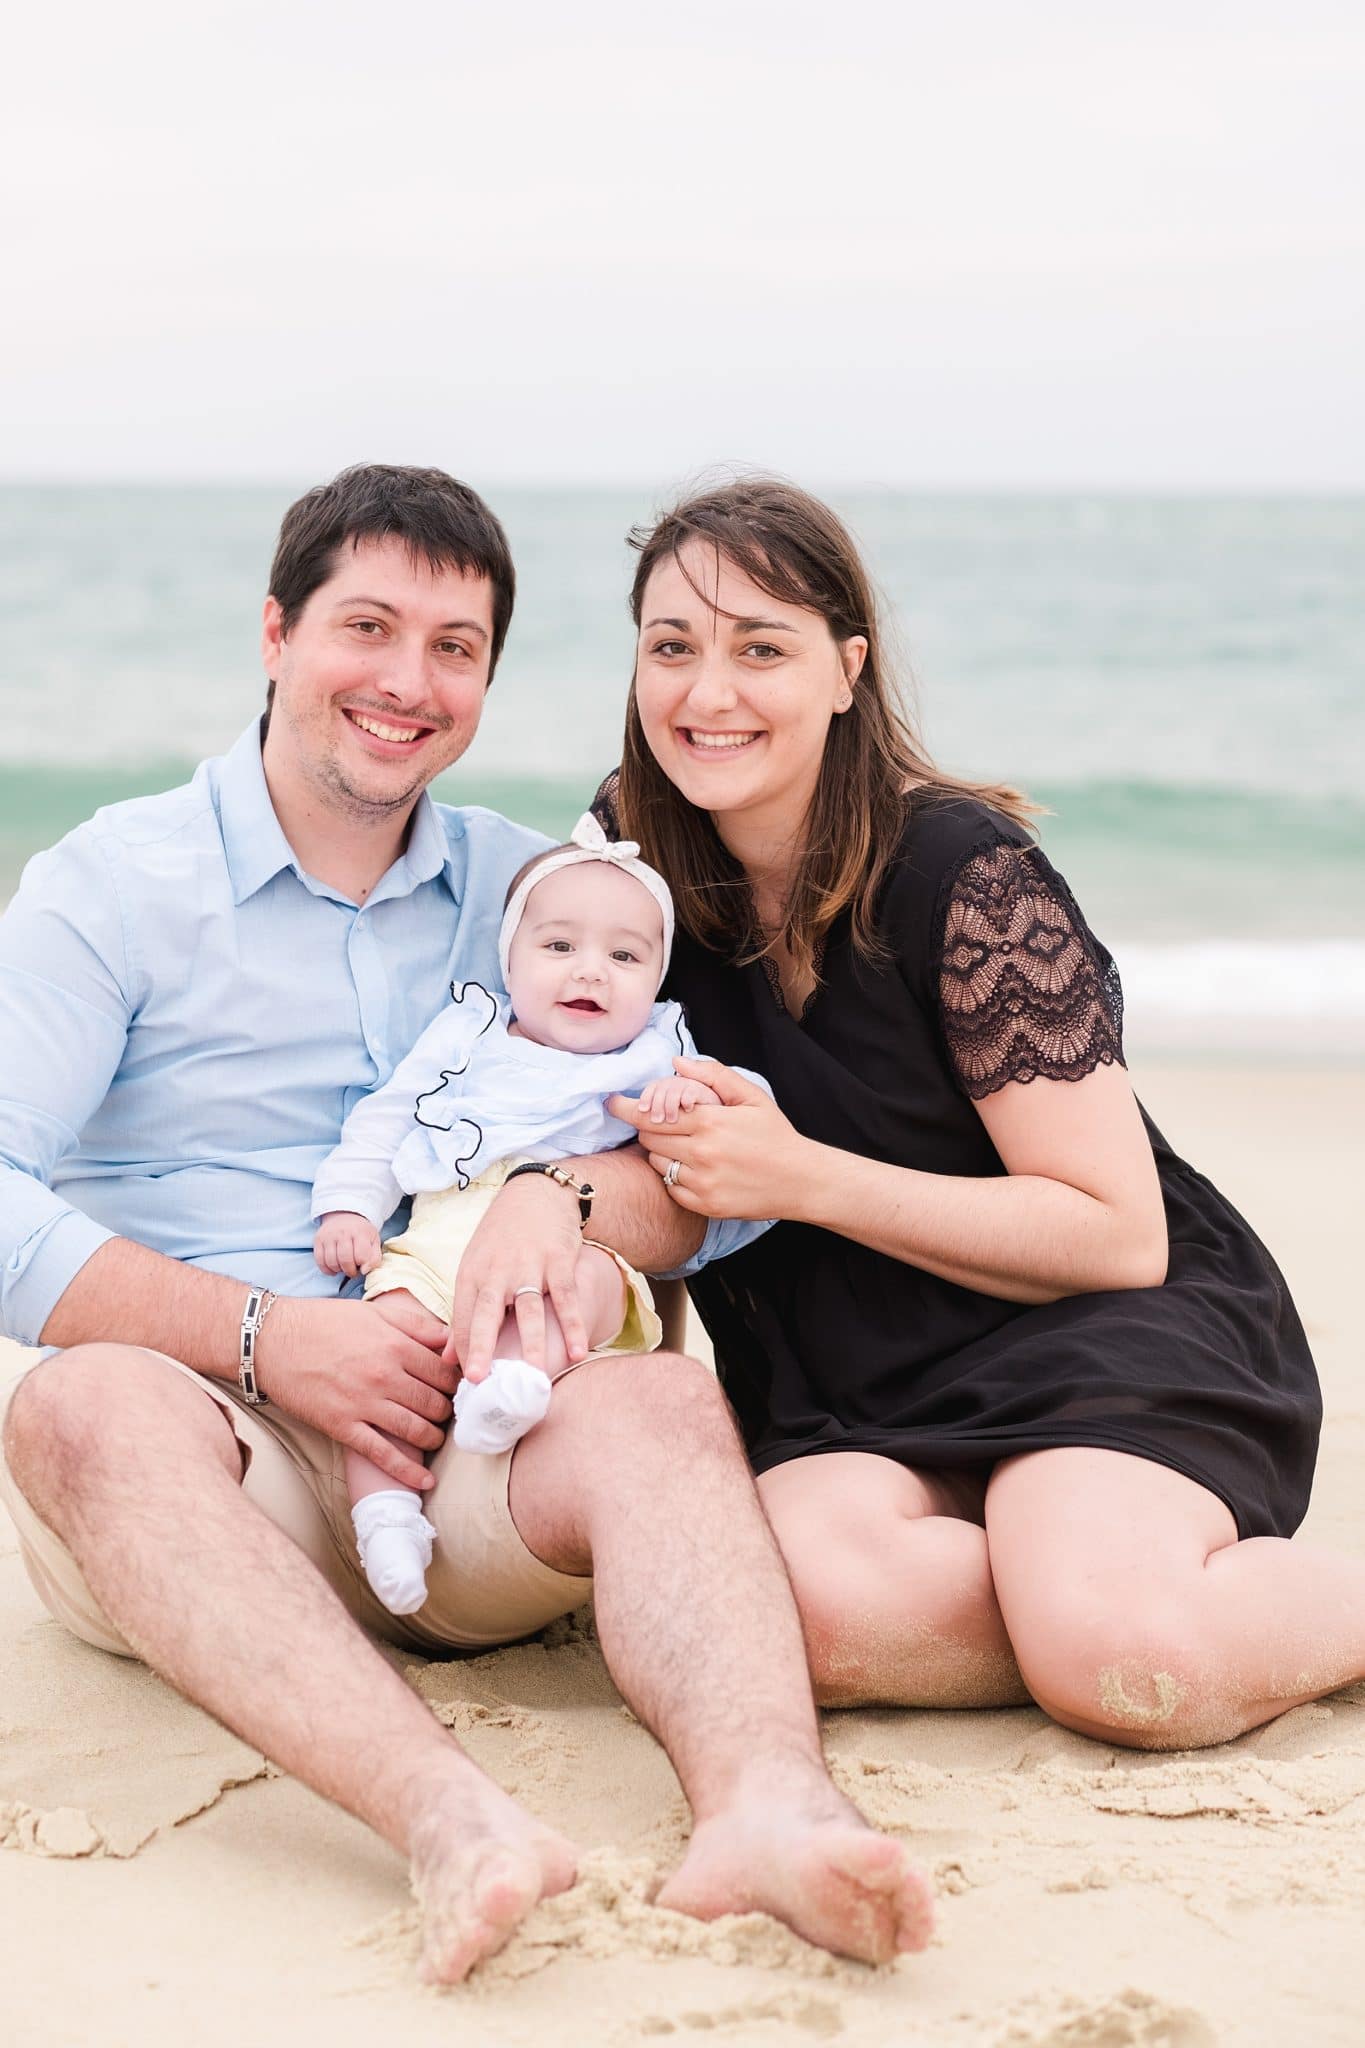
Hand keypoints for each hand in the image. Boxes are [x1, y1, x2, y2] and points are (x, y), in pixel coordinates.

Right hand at [253, 1291, 455, 1491]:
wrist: (272, 1340)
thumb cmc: (324, 1322)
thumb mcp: (374, 1313)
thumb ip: (416, 1325)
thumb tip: (452, 1338)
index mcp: (396, 1345)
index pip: (445, 1371)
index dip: (458, 1382)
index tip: (460, 1388)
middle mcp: (385, 1376)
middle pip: (435, 1402)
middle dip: (448, 1410)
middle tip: (450, 1414)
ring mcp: (364, 1404)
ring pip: (416, 1430)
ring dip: (434, 1438)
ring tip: (436, 1438)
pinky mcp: (343, 1426)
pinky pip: (382, 1454)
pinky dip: (407, 1471)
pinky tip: (425, 1480)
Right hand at [314, 1211, 382, 1276]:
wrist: (345, 1215)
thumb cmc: (361, 1232)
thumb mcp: (374, 1241)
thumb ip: (374, 1258)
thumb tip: (365, 1271)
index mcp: (360, 1232)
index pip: (360, 1256)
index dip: (363, 1266)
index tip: (363, 1266)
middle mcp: (342, 1232)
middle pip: (345, 1260)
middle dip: (350, 1271)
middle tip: (353, 1270)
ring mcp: (328, 1236)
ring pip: (331, 1262)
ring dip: (339, 1270)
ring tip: (344, 1267)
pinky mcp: (318, 1240)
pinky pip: (320, 1261)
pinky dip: (327, 1269)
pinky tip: (334, 1268)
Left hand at [446, 1173, 588, 1381]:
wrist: (536, 1194)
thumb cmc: (502, 1239)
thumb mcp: (475, 1268)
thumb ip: (464, 1314)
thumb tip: (447, 1358)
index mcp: (472, 1274)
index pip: (463, 1318)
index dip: (465, 1351)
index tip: (468, 1383)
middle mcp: (496, 1270)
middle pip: (487, 1312)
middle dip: (482, 1346)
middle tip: (477, 1380)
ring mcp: (529, 1265)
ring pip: (529, 1309)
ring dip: (533, 1343)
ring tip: (535, 1376)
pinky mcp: (558, 1261)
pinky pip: (566, 1298)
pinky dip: (572, 1325)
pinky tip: (578, 1352)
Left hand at [609, 1057, 809, 1221]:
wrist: (801, 1180)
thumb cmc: (775, 1135)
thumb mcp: (751, 1096)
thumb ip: (713, 1075)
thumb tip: (676, 1064)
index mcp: (710, 1122)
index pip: (651, 1114)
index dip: (627, 1108)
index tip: (612, 1103)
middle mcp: (702, 1153)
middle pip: (649, 1138)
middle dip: (650, 1128)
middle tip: (662, 1124)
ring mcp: (702, 1182)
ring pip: (656, 1163)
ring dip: (662, 1153)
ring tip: (683, 1146)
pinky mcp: (704, 1205)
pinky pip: (670, 1188)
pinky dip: (674, 1177)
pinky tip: (693, 1169)